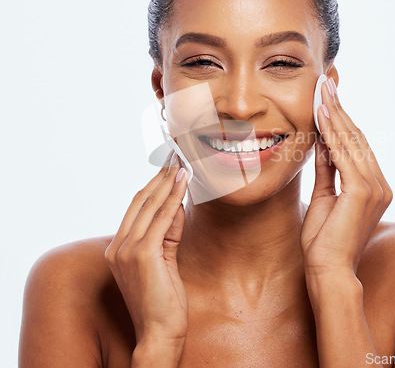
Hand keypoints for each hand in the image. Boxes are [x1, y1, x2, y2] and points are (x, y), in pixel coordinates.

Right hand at [104, 155, 188, 346]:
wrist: (159, 334)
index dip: (152, 184)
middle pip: (140, 201)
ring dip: (168, 181)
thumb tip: (176, 204)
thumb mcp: (164, 260)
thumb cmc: (163, 300)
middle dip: (160, 176)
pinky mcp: (143, 255)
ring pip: (151, 206)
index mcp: (118, 248)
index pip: (135, 207)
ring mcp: (128, 250)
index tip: (167, 167)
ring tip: (181, 162)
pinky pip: (161, 218)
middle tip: (174, 155)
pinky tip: (182, 182)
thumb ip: (167, 232)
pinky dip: (173, 197)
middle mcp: (118, 247)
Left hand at [301, 78, 392, 276]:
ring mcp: (374, 188)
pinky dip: (332, 133)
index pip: (356, 145)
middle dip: (338, 110)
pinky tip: (321, 115)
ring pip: (352, 142)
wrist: (326, 271)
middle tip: (325, 84)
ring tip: (321, 91)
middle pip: (357, 138)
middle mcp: (379, 184)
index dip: (341, 120)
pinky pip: (345, 155)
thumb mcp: (324, 195)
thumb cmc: (323, 240)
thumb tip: (322, 142)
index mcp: (373, 187)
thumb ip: (327, 169)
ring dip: (334, 115)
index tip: (327, 99)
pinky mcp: (362, 192)